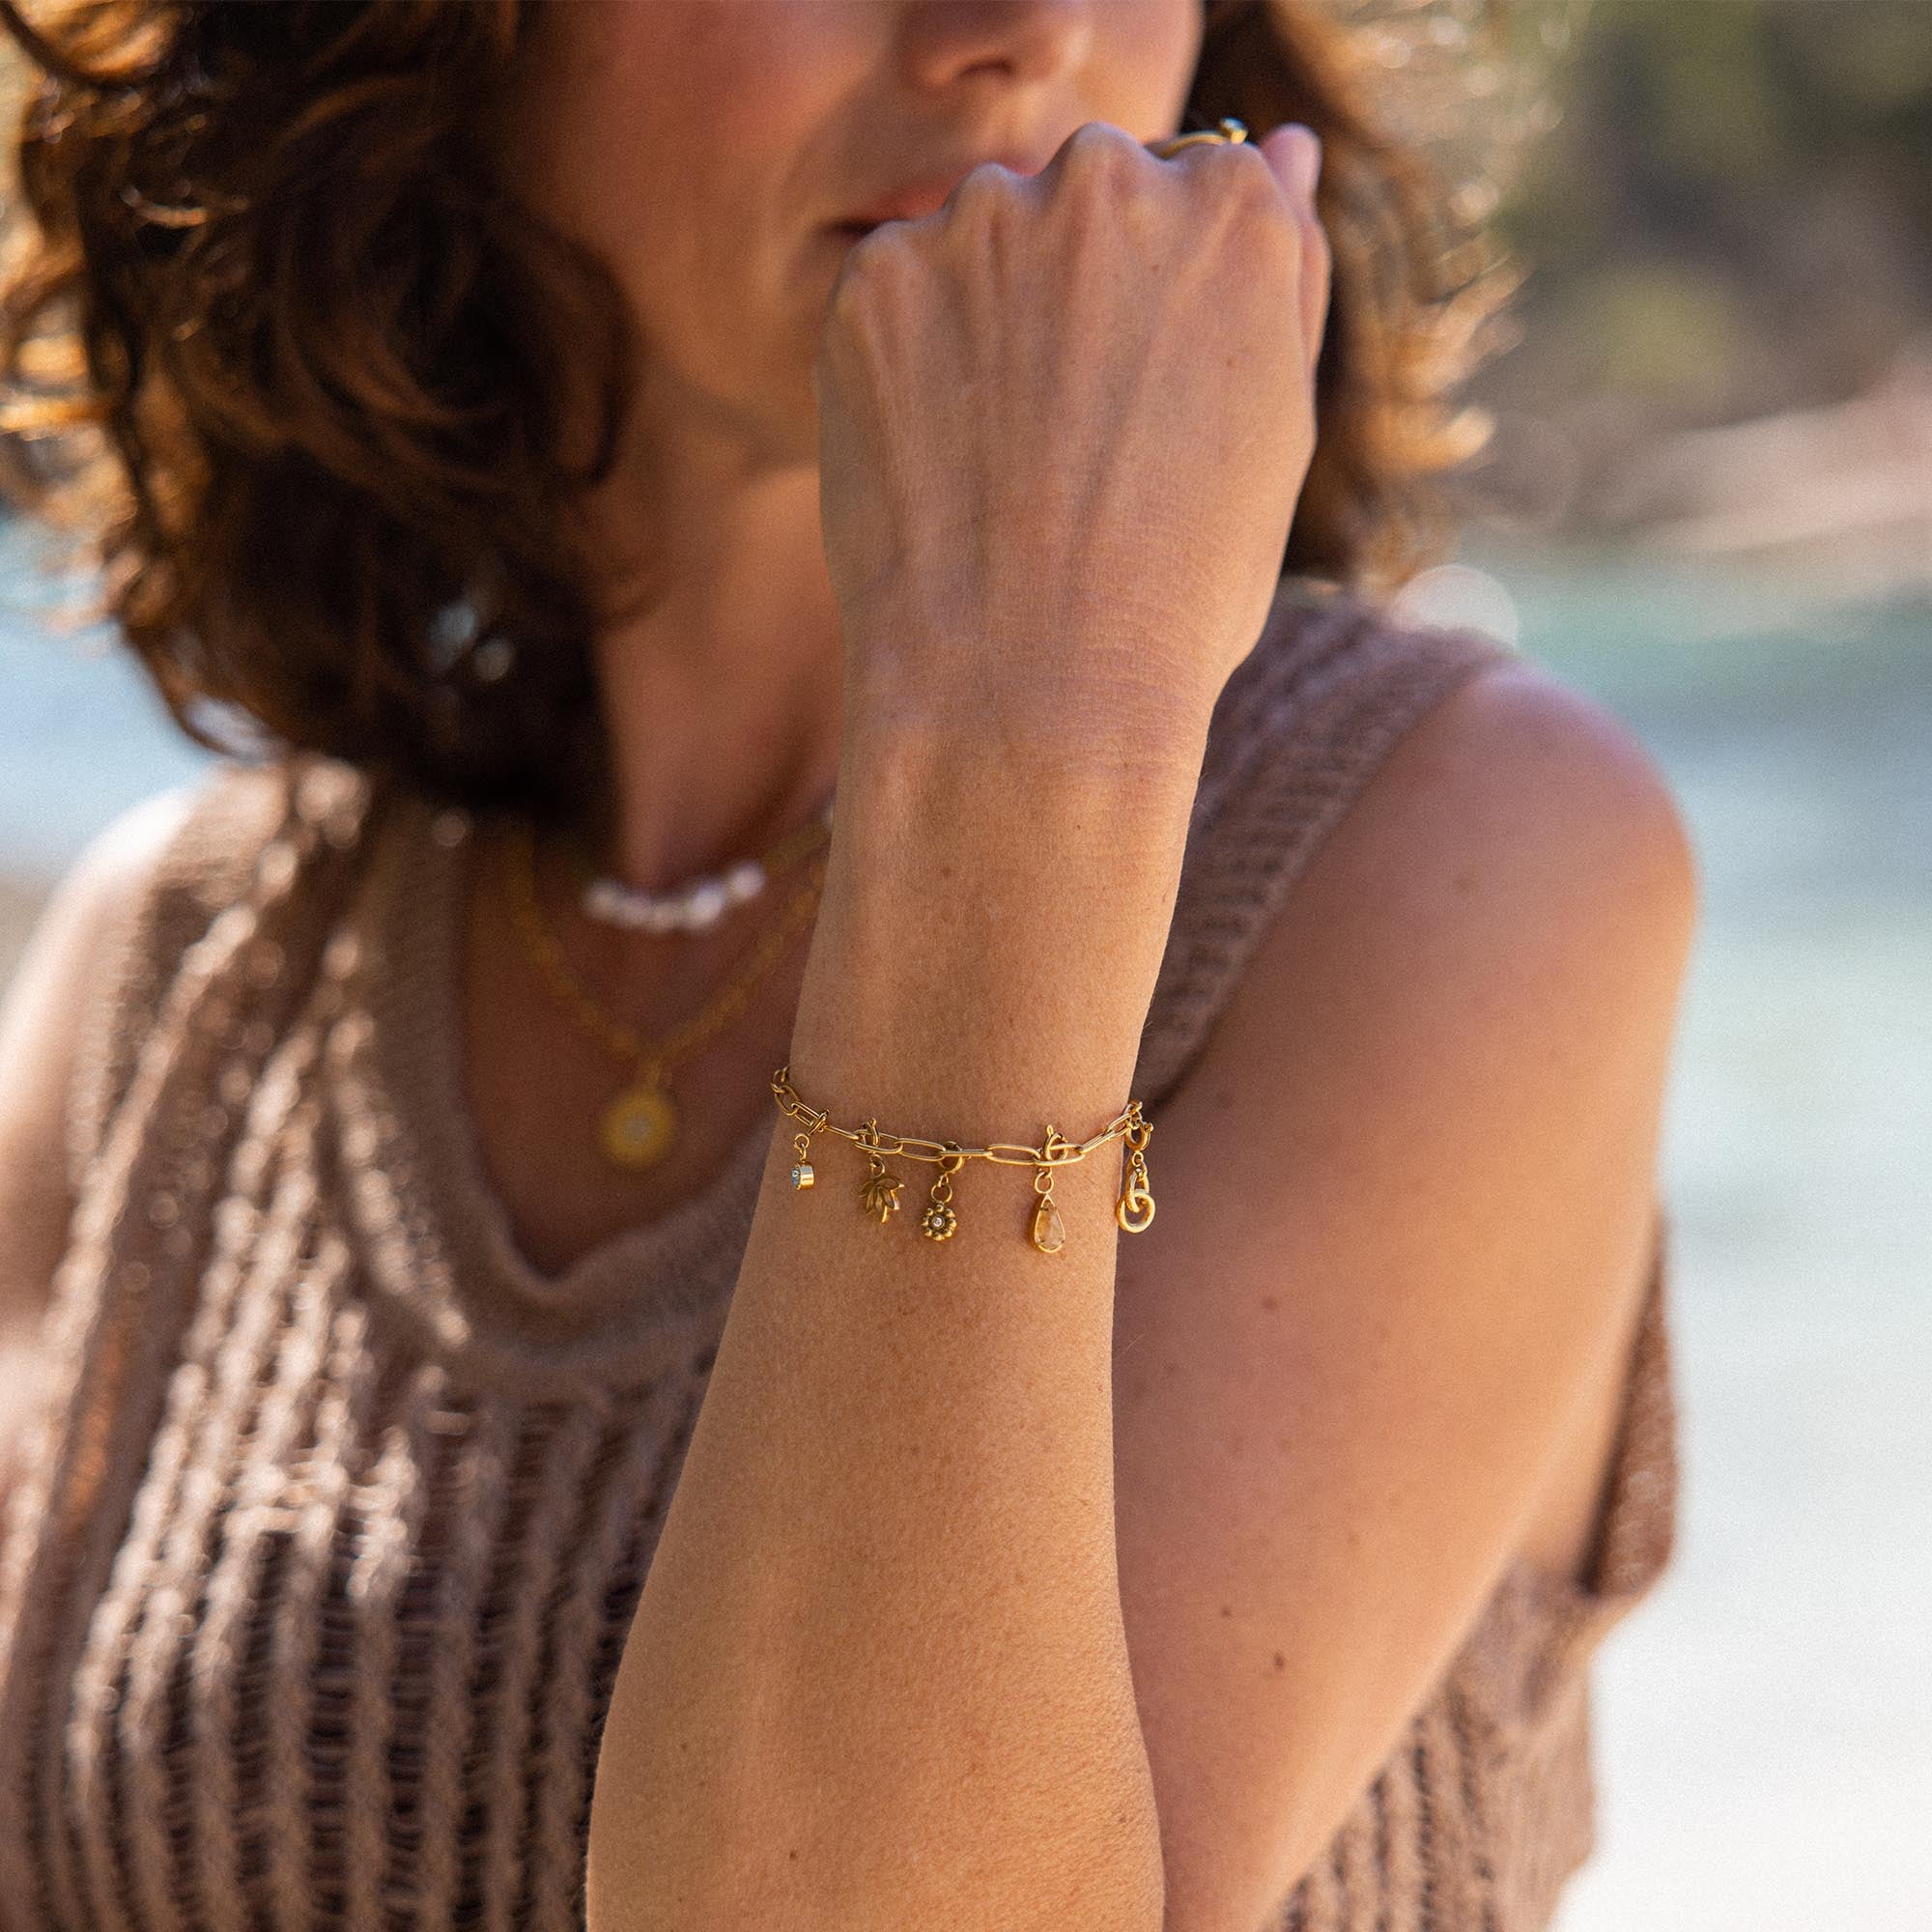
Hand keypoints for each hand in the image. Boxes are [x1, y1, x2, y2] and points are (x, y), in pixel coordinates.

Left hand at [813, 118, 1329, 769]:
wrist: (1031, 689)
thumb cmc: (1176, 589)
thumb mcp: (1277, 434)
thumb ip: (1284, 271)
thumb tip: (1285, 146)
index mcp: (1235, 209)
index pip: (1198, 189)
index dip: (1165, 305)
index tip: (1147, 397)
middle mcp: (1109, 182)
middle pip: (1087, 200)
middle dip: (1077, 291)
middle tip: (1071, 442)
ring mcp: (982, 223)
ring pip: (982, 241)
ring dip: (987, 317)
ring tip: (1004, 465)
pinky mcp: (876, 280)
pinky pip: (894, 294)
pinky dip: (907, 361)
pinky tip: (938, 460)